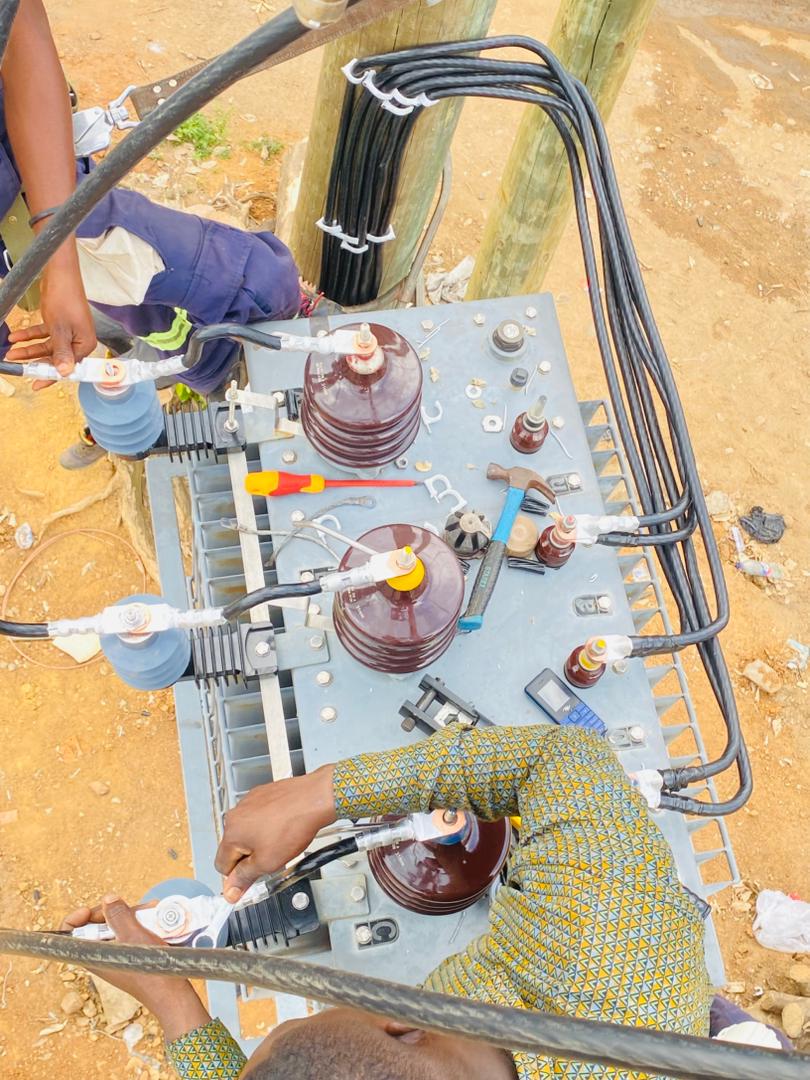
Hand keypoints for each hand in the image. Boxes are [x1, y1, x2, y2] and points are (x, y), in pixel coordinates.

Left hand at [6, 257, 95, 387]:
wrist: (60, 273)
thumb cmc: (65, 298)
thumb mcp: (60, 329)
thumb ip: (61, 353)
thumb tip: (65, 373)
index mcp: (84, 345)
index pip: (67, 367)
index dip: (50, 376)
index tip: (35, 384)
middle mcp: (78, 341)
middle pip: (55, 358)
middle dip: (34, 360)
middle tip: (16, 364)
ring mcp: (69, 332)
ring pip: (46, 346)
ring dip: (28, 348)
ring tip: (11, 351)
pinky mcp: (60, 324)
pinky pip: (44, 335)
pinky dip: (30, 335)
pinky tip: (16, 336)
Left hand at [60, 895, 209, 1040]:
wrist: (170, 994)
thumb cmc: (149, 971)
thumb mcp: (133, 936)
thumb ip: (118, 915)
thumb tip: (108, 899)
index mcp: (92, 954)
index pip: (69, 933)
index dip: (77, 916)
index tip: (94, 908)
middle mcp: (100, 956)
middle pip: (97, 924)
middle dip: (116, 911)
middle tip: (133, 908)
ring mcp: (115, 956)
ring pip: (116, 927)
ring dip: (133, 916)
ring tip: (151, 912)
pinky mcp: (129, 957)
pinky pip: (129, 934)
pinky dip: (140, 925)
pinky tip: (155, 921)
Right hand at [215, 764, 336, 901]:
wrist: (313, 799)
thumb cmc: (293, 826)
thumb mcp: (267, 862)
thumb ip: (245, 878)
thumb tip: (231, 891)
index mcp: (232, 832)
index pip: (221, 865)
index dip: (236, 877)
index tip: (249, 881)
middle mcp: (236, 814)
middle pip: (234, 847)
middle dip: (249, 857)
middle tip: (269, 858)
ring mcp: (248, 802)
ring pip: (246, 831)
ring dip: (258, 840)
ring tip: (279, 840)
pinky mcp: (261, 794)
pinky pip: (257, 816)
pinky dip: (266, 824)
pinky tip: (282, 826)